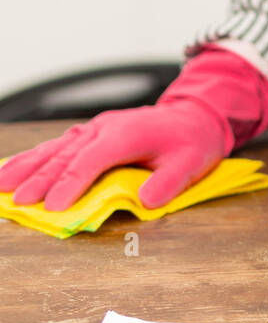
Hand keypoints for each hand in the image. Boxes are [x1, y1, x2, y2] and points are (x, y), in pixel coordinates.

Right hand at [0, 99, 226, 210]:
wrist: (192, 116)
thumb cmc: (190, 141)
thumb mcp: (191, 164)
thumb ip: (168, 183)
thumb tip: (147, 202)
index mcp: (128, 133)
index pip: (93, 159)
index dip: (71, 183)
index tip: (51, 207)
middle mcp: (106, 127)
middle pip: (67, 154)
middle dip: (40, 178)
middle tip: (17, 202)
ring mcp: (96, 128)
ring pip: (56, 147)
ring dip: (27, 165)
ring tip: (1, 183)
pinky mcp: (91, 133)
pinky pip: (58, 145)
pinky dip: (34, 157)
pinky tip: (14, 168)